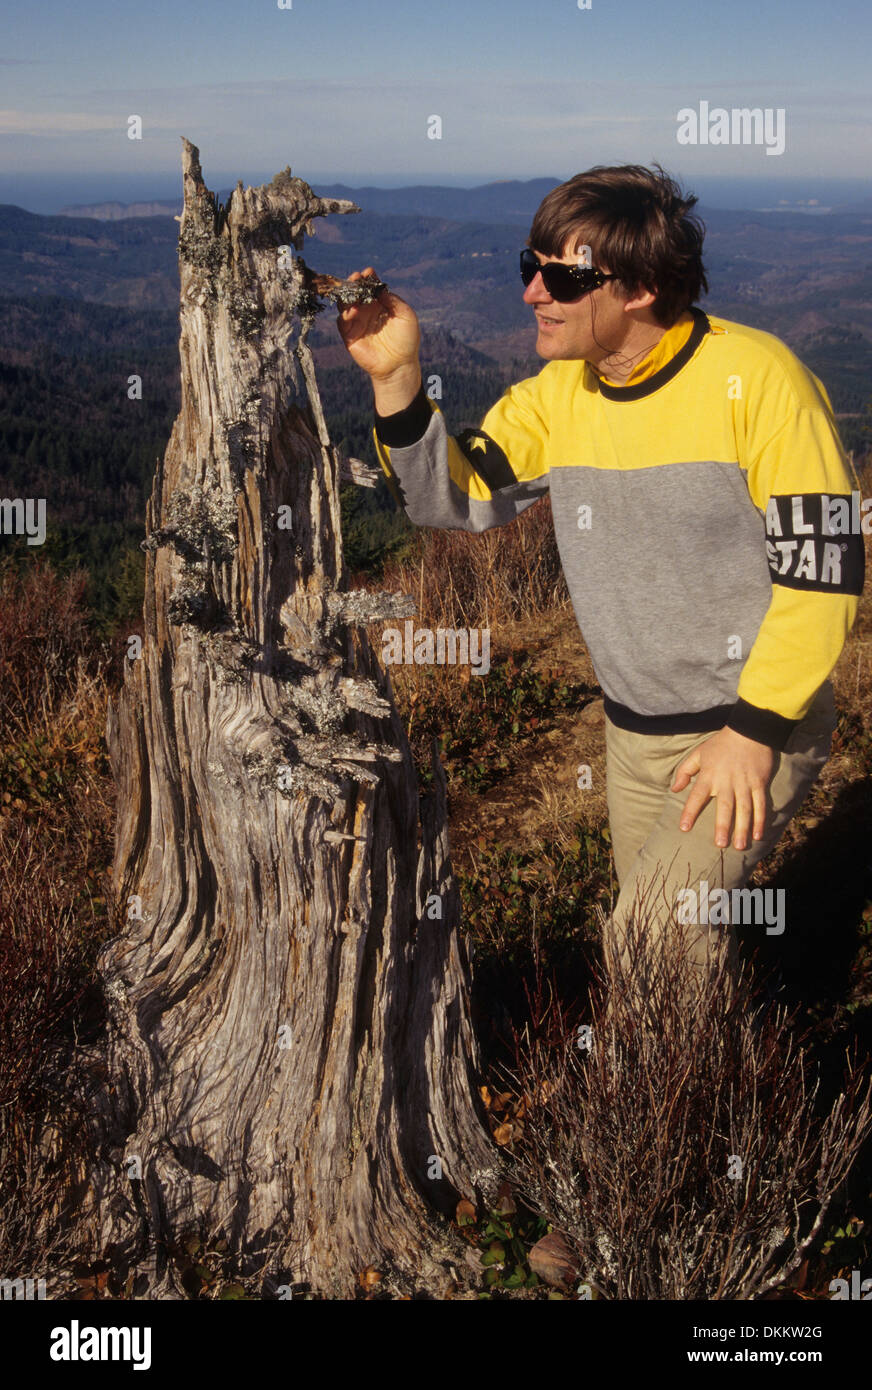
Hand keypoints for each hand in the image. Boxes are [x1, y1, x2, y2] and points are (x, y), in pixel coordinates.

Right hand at [336, 266, 420, 388]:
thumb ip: (394, 301)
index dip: (368, 278)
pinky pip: (341, 322)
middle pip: (356, 293)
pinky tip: (352, 311)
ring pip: (346, 305)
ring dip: (347, 297)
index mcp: (380, 304)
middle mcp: (367, 311)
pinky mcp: (349, 336)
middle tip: (356, 278)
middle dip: (354, 283)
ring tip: (353, 293)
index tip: (368, 272)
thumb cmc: (406, 340)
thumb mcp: (406, 316)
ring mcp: (357, 322)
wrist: (399, 365)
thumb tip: (380, 288)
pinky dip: (344, 314)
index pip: (371, 287)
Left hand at [671, 726, 774, 850]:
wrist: (749, 731)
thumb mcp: (699, 753)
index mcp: (709, 776)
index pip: (697, 797)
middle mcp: (727, 782)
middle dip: (722, 826)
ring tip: (740, 846)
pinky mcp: (759, 783)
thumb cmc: (721, 744)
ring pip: (744, 809)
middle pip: (724, 807)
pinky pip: (760, 804)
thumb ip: (685, 771)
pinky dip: (760, 820)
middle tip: (720, 845)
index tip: (684, 828)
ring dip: (743, 828)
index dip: (690, 812)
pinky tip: (758, 835)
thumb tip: (675, 790)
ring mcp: (745, 783)